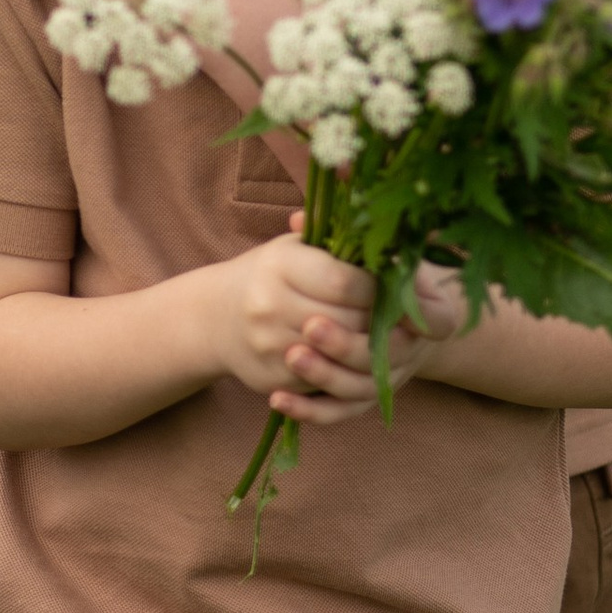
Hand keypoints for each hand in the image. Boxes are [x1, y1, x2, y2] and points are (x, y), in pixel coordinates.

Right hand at [209, 239, 383, 423]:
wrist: (215, 317)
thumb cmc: (271, 274)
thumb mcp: (295, 246)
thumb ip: (334, 238)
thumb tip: (381, 229)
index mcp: (280, 264)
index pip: (343, 281)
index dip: (375, 287)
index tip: (392, 286)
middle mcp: (269, 304)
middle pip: (345, 321)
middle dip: (377, 320)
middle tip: (396, 315)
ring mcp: (268, 345)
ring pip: (337, 356)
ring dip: (365, 349)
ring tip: (382, 336)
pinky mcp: (271, 378)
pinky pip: (322, 383)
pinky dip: (343, 372)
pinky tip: (356, 359)